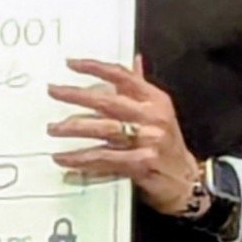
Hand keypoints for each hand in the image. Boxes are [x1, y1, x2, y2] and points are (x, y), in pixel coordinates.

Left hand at [48, 57, 203, 215]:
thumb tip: (134, 60)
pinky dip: (81, 159)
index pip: (123, 76)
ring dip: (73, 129)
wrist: (188, 181)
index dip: (95, 67)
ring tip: (53, 129)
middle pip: (108, 101)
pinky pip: (104, 159)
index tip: (71, 63)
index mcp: (156, 100)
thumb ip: (141, 87)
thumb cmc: (168, 144)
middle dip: (76, 95)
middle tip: (53, 91)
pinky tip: (64, 160)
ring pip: (102, 130)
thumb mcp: (159, 112)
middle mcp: (153, 117)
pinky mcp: (141, 164)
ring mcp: (148, 141)